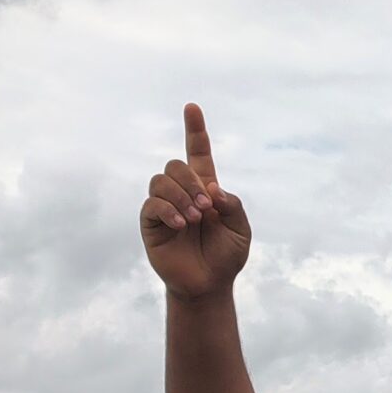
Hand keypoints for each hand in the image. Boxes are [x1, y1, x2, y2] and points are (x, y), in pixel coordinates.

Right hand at [140, 104, 251, 301]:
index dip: (195, 131)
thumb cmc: (226, 256)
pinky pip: (152, 203)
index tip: (192, 107)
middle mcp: (182, 193)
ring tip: (195, 219)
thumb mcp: (240, 230)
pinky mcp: (151, 222)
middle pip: (175, 165)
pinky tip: (180, 224)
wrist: (209, 284)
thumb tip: (211, 188)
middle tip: (206, 209)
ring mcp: (164, 206)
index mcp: (205, 189)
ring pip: (160, 179)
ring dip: (180, 196)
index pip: (197, 153)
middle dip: (191, 182)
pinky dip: (168, 210)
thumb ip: (232, 205)